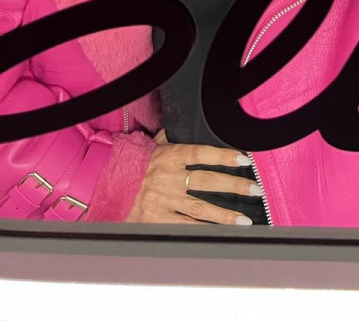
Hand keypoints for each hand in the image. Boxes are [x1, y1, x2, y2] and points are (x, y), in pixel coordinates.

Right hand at [124, 127, 260, 224]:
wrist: (103, 185)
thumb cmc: (132, 164)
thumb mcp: (152, 146)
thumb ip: (172, 139)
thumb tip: (189, 125)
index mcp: (168, 156)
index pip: (201, 154)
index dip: (223, 156)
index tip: (244, 159)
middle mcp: (168, 178)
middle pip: (207, 182)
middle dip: (234, 187)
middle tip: (255, 190)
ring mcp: (162, 201)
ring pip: (199, 208)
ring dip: (224, 216)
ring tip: (244, 219)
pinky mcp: (155, 220)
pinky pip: (183, 227)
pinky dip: (203, 230)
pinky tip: (218, 234)